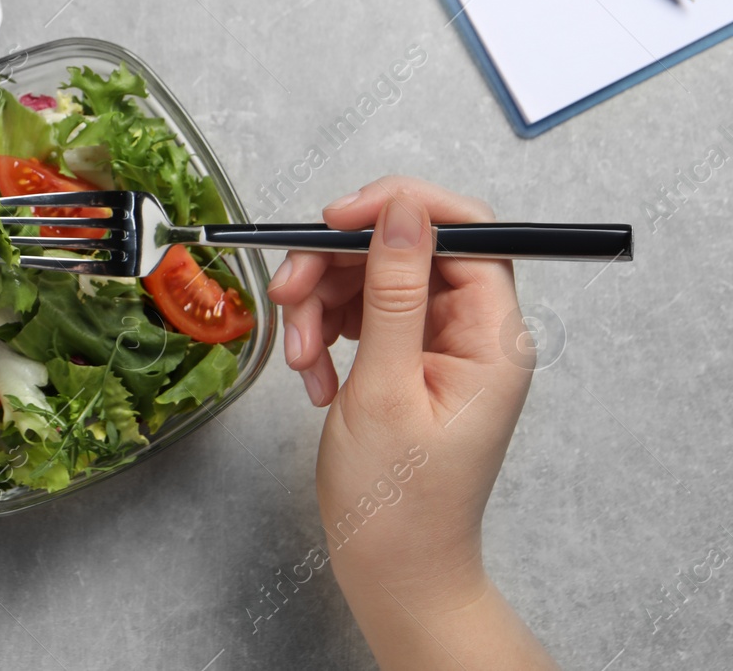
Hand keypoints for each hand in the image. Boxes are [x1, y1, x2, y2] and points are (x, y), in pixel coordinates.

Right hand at [267, 177, 554, 669]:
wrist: (393, 572)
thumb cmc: (399, 501)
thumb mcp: (385, 387)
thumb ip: (393, 291)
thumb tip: (402, 212)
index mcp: (493, 338)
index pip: (465, 231)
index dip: (400, 209)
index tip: (335, 218)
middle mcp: (474, 334)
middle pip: (405, 252)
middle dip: (338, 266)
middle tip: (288, 291)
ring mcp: (440, 348)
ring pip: (373, 281)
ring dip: (321, 306)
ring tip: (298, 358)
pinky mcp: (407, 362)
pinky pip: (360, 317)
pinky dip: (324, 334)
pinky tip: (311, 375)